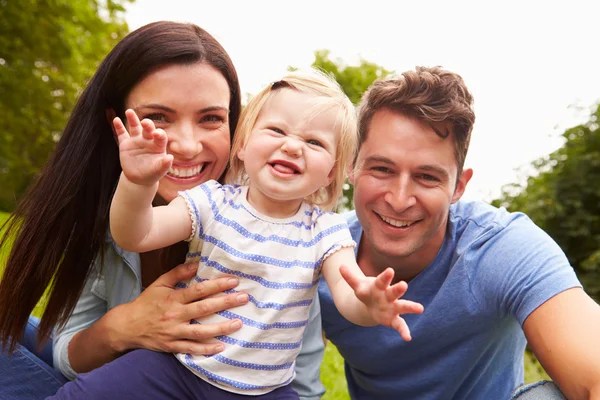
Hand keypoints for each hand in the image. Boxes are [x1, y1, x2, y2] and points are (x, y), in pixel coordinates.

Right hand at [113, 109, 173, 185]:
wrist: (140, 179)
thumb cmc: (153, 173)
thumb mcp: (159, 170)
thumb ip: (165, 164)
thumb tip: (170, 158)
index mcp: (158, 145)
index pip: (161, 136)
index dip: (159, 134)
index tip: (156, 134)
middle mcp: (148, 140)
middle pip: (148, 129)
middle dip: (147, 125)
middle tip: (145, 122)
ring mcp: (137, 141)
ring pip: (135, 127)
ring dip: (132, 119)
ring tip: (129, 111)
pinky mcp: (126, 144)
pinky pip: (122, 134)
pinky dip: (118, 127)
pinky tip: (116, 119)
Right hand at [113, 263, 248, 354]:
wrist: (126, 326)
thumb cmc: (146, 303)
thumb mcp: (160, 284)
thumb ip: (178, 273)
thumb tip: (196, 263)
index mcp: (174, 298)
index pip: (199, 290)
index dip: (217, 285)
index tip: (234, 281)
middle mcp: (175, 315)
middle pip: (204, 308)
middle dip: (226, 302)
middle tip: (244, 298)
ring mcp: (174, 332)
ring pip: (200, 331)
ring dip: (221, 328)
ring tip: (238, 323)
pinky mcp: (172, 346)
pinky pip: (191, 348)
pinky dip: (205, 349)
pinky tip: (221, 347)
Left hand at [340, 265, 423, 340]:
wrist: (372, 304)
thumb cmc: (367, 292)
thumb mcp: (357, 286)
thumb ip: (350, 278)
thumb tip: (340, 267)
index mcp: (379, 286)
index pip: (382, 280)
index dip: (385, 276)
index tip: (390, 270)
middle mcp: (388, 296)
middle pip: (394, 291)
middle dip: (398, 289)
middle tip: (404, 285)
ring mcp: (393, 307)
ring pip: (403, 306)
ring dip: (411, 307)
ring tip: (420, 308)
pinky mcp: (393, 319)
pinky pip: (400, 325)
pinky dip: (404, 331)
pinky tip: (408, 338)